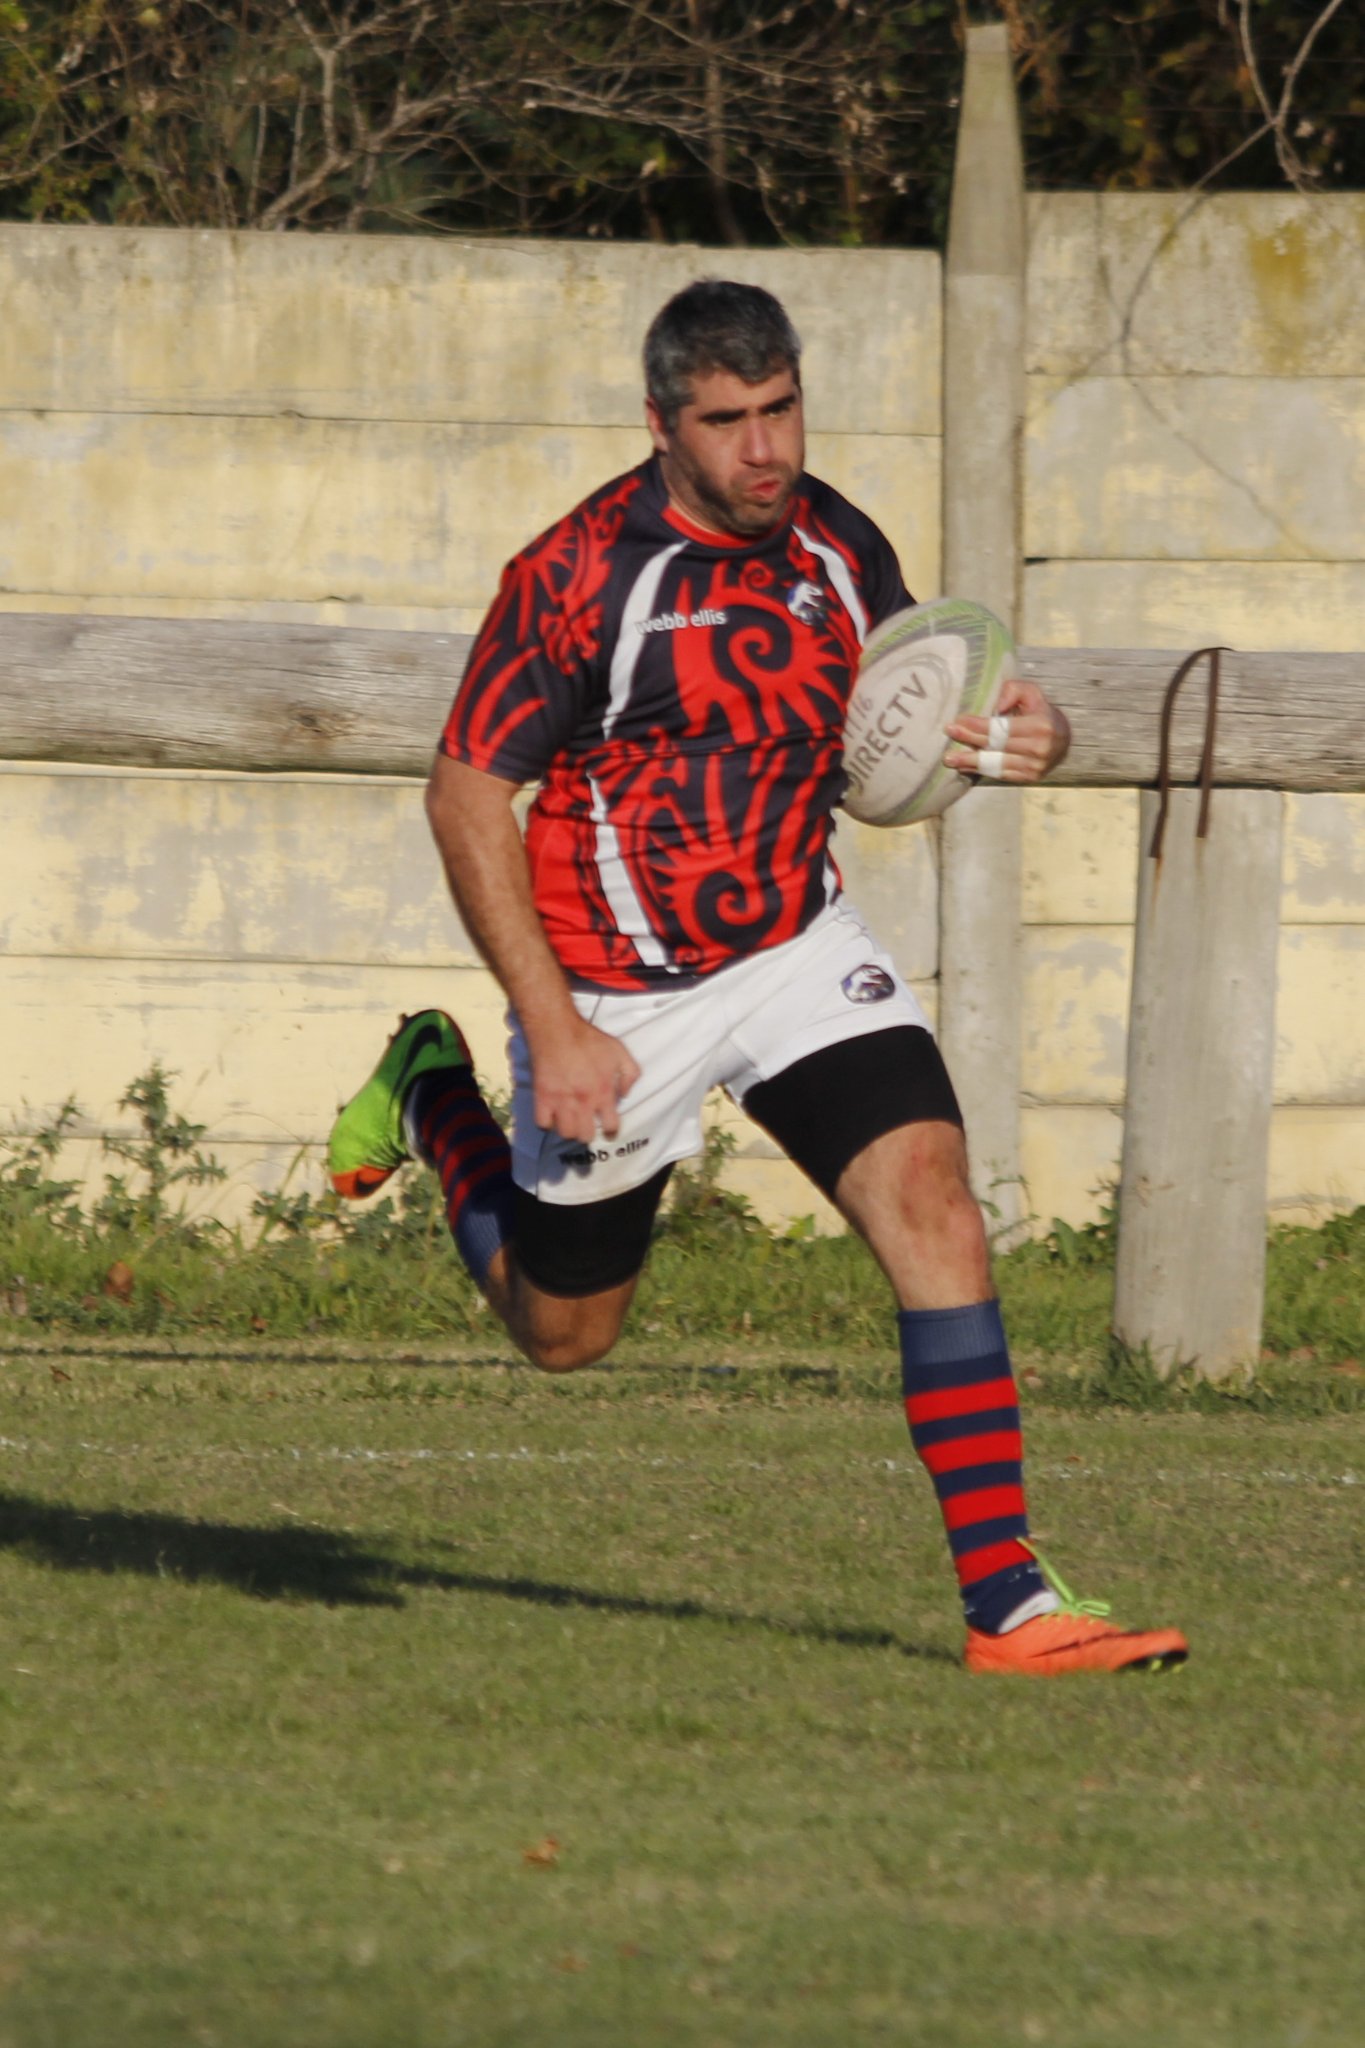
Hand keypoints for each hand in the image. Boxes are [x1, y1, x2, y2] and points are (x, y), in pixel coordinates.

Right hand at [527, 1012, 640, 1142]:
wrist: (557, 1030)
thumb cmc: (590, 1039)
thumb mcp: (620, 1052)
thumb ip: (630, 1075)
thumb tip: (625, 1095)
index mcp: (603, 1093)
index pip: (611, 1126)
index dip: (611, 1130)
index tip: (608, 1128)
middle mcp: (583, 1102)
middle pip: (585, 1136)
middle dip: (588, 1132)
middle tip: (586, 1123)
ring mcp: (561, 1102)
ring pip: (565, 1133)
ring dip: (568, 1128)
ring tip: (570, 1119)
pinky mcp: (542, 1098)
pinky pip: (543, 1123)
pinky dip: (547, 1122)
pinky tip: (552, 1112)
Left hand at [943, 674, 1070, 784]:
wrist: (1064, 739)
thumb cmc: (1041, 712)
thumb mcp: (1032, 694)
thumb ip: (1013, 691)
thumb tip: (994, 706)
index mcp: (1040, 725)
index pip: (1003, 727)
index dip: (978, 725)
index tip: (958, 721)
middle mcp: (1039, 747)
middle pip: (996, 745)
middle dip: (970, 739)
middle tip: (949, 734)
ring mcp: (1035, 766)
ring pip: (996, 764)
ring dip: (971, 761)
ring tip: (950, 759)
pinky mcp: (1030, 777)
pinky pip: (1001, 774)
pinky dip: (982, 771)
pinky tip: (965, 768)